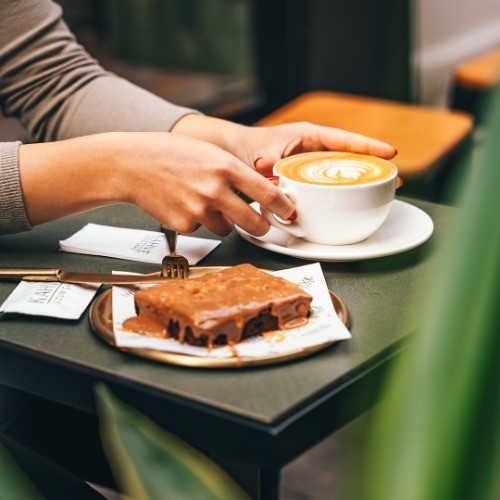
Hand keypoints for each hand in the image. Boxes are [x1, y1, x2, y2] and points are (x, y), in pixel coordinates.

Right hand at [19, 132, 293, 236]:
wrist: (132, 164)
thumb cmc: (170, 154)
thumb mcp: (209, 153)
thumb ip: (235, 172)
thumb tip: (261, 191)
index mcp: (226, 167)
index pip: (267, 193)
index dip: (283, 206)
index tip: (290, 212)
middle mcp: (216, 190)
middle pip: (254, 222)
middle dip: (262, 227)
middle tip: (262, 226)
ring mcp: (199, 209)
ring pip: (227, 228)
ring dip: (223, 221)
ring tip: (204, 201)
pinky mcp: (184, 225)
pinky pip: (202, 230)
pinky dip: (199, 222)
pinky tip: (184, 205)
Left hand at [171, 116, 396, 175]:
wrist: (232, 154)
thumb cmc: (247, 149)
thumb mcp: (259, 158)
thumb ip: (269, 169)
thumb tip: (278, 185)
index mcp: (306, 136)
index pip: (343, 140)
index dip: (367, 147)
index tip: (389, 154)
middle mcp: (313, 146)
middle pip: (350, 155)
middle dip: (373, 165)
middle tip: (395, 178)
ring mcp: (312, 161)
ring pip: (342, 168)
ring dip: (362, 178)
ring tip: (385, 189)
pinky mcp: (307, 174)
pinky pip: (329, 180)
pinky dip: (342, 188)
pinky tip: (355, 199)